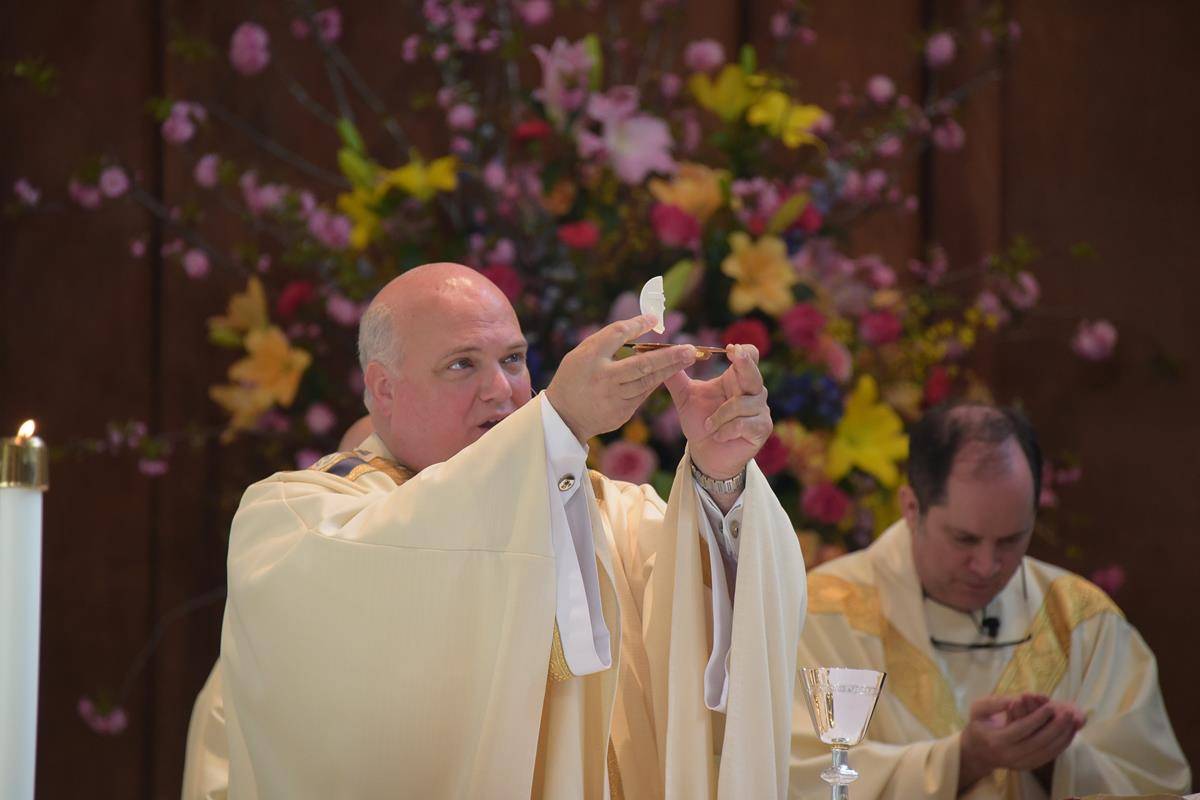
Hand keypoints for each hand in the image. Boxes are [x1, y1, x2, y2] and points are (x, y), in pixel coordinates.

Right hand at [546, 315, 695, 441]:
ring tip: (688, 357)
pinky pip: (643, 395)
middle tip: (690, 349)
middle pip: (642, 365)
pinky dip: (655, 382)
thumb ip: (610, 338)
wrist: (563, 416)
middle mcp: (603, 378)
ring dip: (669, 369)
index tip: (654, 319)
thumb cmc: (575, 376)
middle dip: (669, 356)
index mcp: (590, 358)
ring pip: (647, 382)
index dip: (637, 325)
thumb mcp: (583, 353)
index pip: (616, 335)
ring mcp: (613, 398)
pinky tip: (668, 372)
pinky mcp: (621, 413)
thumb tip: (645, 322)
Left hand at [664, 343, 770, 481]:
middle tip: (735, 354)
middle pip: (754, 371)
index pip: (748, 356)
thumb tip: (662, 355)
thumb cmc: (700, 423)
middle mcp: (752, 391)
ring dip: (720, 415)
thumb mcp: (685, 397)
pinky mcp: (761, 428)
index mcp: (735, 378)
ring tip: (709, 425)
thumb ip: (675, 377)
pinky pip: (743, 423)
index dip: (742, 351)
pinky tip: (718, 435)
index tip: (730, 348)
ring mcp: (759, 409)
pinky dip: (726, 429)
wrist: (705, 453)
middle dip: (744, 363)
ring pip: (742, 403)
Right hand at [958, 694, 1084, 789]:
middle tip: (1068, 713)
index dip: (1037, 718)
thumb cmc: (978, 726)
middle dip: (1055, 728)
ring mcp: (1019, 764)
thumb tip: (1018, 698)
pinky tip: (1069, 733)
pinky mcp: (1028, 767)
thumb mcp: (978, 709)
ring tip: (1073, 721)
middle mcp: (1008, 755)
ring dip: (1062, 737)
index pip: (1021, 729)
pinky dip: (1061, 745)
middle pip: (1038, 743)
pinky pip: (1048, 757)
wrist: (976, 752)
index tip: (1050, 705)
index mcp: (995, 740)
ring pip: (1046, 752)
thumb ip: (996, 702)